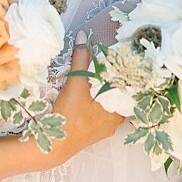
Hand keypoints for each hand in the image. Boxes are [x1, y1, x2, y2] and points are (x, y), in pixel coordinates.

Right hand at [48, 44, 121, 161]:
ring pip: (107, 105)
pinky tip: (86, 96)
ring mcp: (104, 128)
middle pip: (117, 95)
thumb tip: (83, 36)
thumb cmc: (70, 116)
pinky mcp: (93, 133)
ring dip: (101, 92)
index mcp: (119, 110)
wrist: (54, 145)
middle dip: (110, 80)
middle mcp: (116, 121)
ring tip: (94, 77)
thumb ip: (80, 59)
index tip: (117, 58)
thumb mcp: (76, 84)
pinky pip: (99, 114)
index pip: (127, 87)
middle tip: (103, 64)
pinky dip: (94, 103)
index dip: (122, 72)